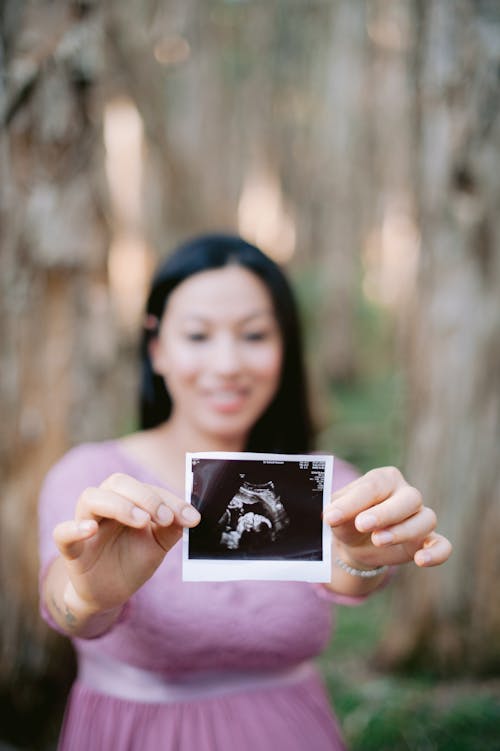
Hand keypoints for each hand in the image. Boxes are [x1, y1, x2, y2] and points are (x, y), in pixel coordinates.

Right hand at [53, 473, 200, 614]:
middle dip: (145, 496)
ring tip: (141, 521)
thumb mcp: (158, 544)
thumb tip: (191, 516)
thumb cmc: (133, 560)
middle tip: (165, 517)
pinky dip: (74, 528)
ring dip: (119, 505)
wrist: (111, 592)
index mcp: (127, 500)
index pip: (147, 488)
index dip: (170, 500)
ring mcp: (85, 524)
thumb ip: (172, 528)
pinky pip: (62, 532)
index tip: (192, 518)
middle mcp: (105, 505)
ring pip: (91, 498)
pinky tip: (91, 530)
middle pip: (117, 482)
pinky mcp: (71, 549)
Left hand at [323, 466, 451, 569]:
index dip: (354, 501)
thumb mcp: (337, 514)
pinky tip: (421, 560)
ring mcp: (420, 517)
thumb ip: (336, 511)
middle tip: (362, 525)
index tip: (333, 517)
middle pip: (409, 498)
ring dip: (403, 531)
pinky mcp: (427, 541)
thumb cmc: (347, 520)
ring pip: (425, 519)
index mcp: (384, 479)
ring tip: (378, 541)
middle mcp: (407, 494)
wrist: (357, 543)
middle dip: (386, 513)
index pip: (374, 486)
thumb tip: (330, 515)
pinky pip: (442, 545)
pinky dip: (436, 552)